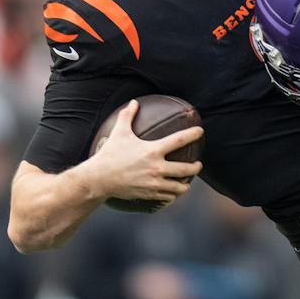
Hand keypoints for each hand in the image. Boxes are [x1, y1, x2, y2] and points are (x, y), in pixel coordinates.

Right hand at [87, 101, 202, 207]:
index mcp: (152, 150)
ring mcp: (154, 183)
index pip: (179, 140)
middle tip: (198, 164)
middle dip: (196, 167)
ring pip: (180, 187)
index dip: (193, 134)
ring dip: (186, 185)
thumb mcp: (119, 133)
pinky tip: (173, 192)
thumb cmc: (109, 154)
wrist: (99, 179)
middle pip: (186, 169)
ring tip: (187, 181)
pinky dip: (173, 194)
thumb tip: (134, 102)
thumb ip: (127, 116)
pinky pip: (168, 196)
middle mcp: (156, 168)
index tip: (201, 131)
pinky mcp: (150, 194)